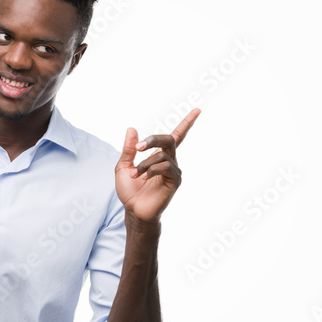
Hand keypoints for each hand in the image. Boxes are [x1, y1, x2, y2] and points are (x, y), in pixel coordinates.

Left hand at [115, 109, 200, 223]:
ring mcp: (174, 171)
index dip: (187, 123)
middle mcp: (170, 161)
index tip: (197, 110)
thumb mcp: (123, 166)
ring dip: (145, 163)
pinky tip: (144, 177)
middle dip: (153, 140)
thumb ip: (129, 148)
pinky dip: (152, 169)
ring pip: (162, 154)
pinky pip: (165, 166)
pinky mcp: (175, 181)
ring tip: (136, 175)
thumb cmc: (130, 191)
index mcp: (160, 156)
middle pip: (169, 139)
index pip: (176, 136)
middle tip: (138, 148)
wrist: (133, 210)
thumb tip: (132, 129)